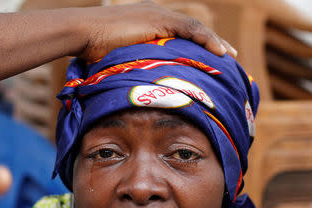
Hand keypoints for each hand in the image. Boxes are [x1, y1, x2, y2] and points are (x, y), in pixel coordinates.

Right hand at [76, 1, 236, 61]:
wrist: (83, 33)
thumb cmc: (94, 49)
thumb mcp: (120, 59)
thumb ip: (135, 67)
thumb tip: (140, 89)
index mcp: (150, 23)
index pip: (181, 34)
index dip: (197, 46)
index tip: (210, 59)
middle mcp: (158, 15)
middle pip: (192, 30)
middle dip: (211, 43)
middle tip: (228, 57)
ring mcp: (158, 15)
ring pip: (195, 29)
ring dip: (214, 42)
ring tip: (229, 56)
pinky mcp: (158, 18)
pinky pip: (190, 29)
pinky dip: (206, 40)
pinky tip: (219, 52)